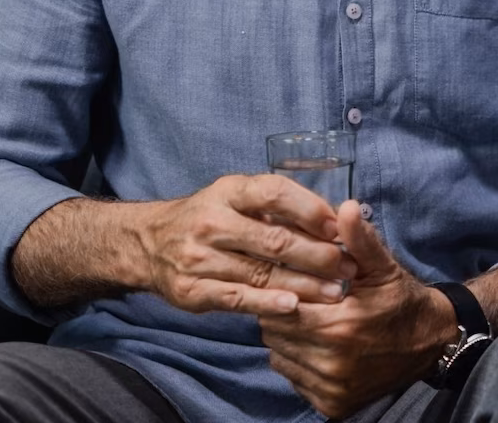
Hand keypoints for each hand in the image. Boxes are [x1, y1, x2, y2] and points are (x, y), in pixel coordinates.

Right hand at [131, 174, 354, 316]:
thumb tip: (337, 218)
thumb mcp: (238, 197)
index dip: (311, 210)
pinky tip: (294, 306)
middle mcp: (211, 222)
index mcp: (229, 192)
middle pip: (275, 240)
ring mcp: (198, 258)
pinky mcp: (192, 290)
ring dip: (304, 284)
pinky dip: (267, 302)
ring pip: (261, 273)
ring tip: (336, 292)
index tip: (341, 227)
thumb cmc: (210, 217)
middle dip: (319, 255)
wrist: (148, 243)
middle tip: (349, 267)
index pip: (275, 194)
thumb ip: (280, 206)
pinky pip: (237, 298)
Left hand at [261, 200, 453, 419]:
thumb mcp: (382, 267)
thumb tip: (345, 207)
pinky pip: (294, 380)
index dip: (285, 293)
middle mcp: (332, 362)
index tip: (296, 285)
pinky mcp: (331, 405)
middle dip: (283, 314)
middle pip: (275, 333)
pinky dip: (299, 363)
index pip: (281, 308)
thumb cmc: (401, 300)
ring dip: (288, 340)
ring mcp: (330, 387)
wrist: (432, 343)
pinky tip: (319, 348)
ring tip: (311, 324)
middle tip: (304, 302)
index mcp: (340, 326)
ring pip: (279, 357)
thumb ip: (359, 239)